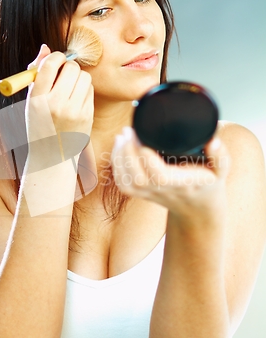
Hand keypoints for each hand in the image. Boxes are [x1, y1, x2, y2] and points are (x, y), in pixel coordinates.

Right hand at [25, 45, 93, 143]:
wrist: (51, 155)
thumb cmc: (39, 124)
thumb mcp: (31, 101)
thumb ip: (37, 74)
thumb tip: (45, 48)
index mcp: (37, 99)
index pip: (50, 65)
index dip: (56, 57)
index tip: (57, 59)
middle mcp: (55, 105)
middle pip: (71, 68)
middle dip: (69, 67)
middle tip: (64, 74)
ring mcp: (73, 112)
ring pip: (84, 77)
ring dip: (78, 77)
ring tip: (70, 87)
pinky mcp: (87, 116)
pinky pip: (90, 90)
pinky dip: (84, 89)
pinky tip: (77, 99)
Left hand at [111, 127, 229, 216]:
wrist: (197, 207)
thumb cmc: (208, 182)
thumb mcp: (221, 170)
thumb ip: (221, 156)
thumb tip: (213, 141)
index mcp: (182, 184)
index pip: (160, 176)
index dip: (147, 158)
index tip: (141, 137)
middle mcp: (163, 191)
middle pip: (137, 179)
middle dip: (128, 153)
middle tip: (128, 130)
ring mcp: (149, 194)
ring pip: (126, 182)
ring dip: (119, 157)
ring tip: (122, 136)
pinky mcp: (140, 193)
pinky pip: (122, 183)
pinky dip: (116, 165)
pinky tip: (118, 146)